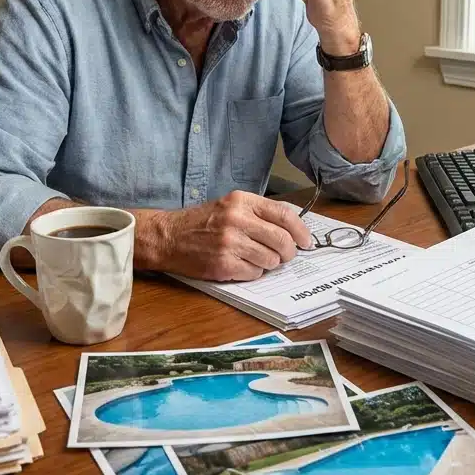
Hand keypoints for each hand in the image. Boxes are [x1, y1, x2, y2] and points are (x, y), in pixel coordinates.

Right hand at [138, 191, 313, 280]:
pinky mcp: (223, 264)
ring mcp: (230, 243)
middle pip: (282, 240)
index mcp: (242, 201)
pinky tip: (240, 265)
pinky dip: (252, 272)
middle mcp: (237, 220)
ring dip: (268, 263)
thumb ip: (258, 213)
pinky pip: (254, 273)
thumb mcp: (230, 205)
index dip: (301, 231)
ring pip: (271, 260)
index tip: (306, 241)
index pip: (284, 215)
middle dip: (288, 252)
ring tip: (255, 258)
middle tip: (285, 255)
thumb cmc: (201, 222)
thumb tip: (292, 230)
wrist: (168, 237)